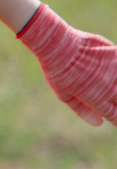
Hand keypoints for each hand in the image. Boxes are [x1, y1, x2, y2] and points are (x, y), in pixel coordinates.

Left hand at [18, 4, 116, 125]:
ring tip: (112, 88)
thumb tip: (99, 123)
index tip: (115, 121)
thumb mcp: (64, 94)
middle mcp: (109, 86)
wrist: (58, 45)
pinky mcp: (115, 55)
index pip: (114, 114)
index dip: (116, 119)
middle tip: (113, 102)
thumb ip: (82, 109)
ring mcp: (114, 70)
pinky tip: (113, 71)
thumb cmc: (57, 70)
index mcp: (96, 98)